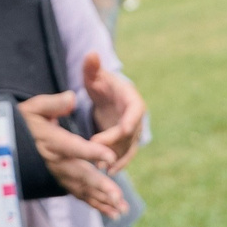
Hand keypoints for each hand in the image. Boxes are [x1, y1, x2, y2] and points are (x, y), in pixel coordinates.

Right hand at [17, 92, 126, 217]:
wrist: (10, 138)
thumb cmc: (25, 119)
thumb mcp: (34, 107)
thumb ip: (53, 103)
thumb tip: (71, 98)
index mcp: (50, 141)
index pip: (73, 147)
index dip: (92, 152)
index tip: (111, 157)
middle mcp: (55, 161)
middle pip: (80, 175)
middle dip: (100, 187)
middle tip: (118, 197)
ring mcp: (58, 174)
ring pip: (82, 189)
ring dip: (102, 200)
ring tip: (121, 209)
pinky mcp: (61, 179)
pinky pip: (79, 194)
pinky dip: (96, 204)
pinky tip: (112, 212)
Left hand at [80, 51, 145, 169]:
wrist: (108, 98)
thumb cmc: (101, 84)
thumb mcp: (94, 76)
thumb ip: (92, 68)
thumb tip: (91, 53)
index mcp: (132, 101)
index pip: (134, 112)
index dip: (130, 120)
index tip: (123, 129)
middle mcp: (136, 120)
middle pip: (128, 134)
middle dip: (115, 143)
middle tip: (99, 151)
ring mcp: (132, 134)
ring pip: (126, 148)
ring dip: (116, 158)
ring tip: (102, 168)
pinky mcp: (125, 144)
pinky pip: (123, 156)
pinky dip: (117, 164)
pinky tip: (107, 173)